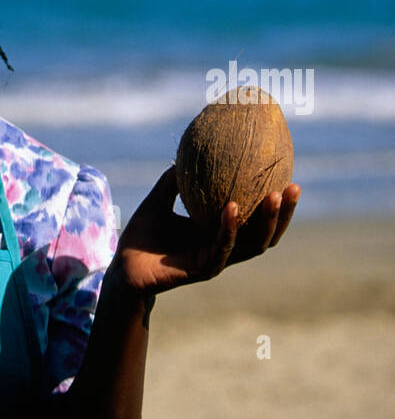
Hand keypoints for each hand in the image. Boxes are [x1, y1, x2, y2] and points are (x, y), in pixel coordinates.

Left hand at [109, 166, 300, 297]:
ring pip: (252, 244)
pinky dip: (230, 228)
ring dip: (267, 221)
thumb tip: (187, 149)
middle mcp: (224, 247)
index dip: (275, 203)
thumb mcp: (159, 198)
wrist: (123, 266)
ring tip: (275, 195)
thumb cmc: (142, 235)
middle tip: (295, 186)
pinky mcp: (203, 269)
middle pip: (265, 233)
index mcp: (218, 231)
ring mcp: (216, 259)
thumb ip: (173, 179)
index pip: (256, 218)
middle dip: (284, 213)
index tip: (288, 175)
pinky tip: (233, 207)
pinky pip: (222, 247)